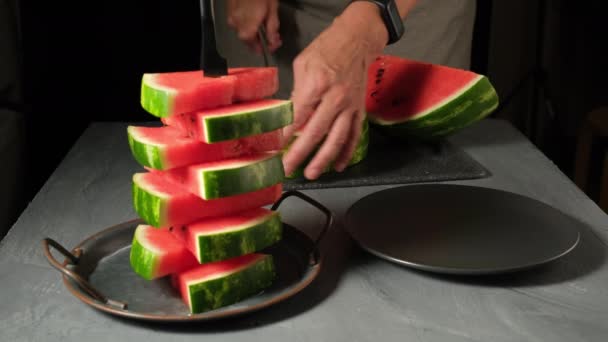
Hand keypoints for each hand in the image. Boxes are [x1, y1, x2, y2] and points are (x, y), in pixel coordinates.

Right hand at [226, 0, 281, 52]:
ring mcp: (230, 15)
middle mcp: (236, 24)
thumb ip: (272, 28)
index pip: (253, 46)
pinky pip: (237, 20)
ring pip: (241, 29)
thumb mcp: (272, 10)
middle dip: (259, 40)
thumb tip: (273, 43)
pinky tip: (255, 17)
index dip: (262, 47)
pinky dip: (246, 22)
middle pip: (246, 38)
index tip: (271, 46)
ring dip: (253, 31)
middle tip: (271, 37)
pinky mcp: (229, 8)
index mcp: (247, 27)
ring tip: (264, 25)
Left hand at [282, 2, 388, 179]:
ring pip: (337, 139)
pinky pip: (354, 135)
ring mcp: (350, 106)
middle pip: (316, 132)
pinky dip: (347, 152)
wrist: (357, 40)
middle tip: (288, 169)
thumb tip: (290, 115)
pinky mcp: (359, 110)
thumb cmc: (328, 48)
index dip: (285, 135)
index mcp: (318, 84)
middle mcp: (336, 97)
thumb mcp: (303, 64)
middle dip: (300, 154)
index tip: (276, 149)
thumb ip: (296, 91)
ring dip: (324, 159)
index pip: (298, 116)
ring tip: (312, 173)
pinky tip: (338, 165)